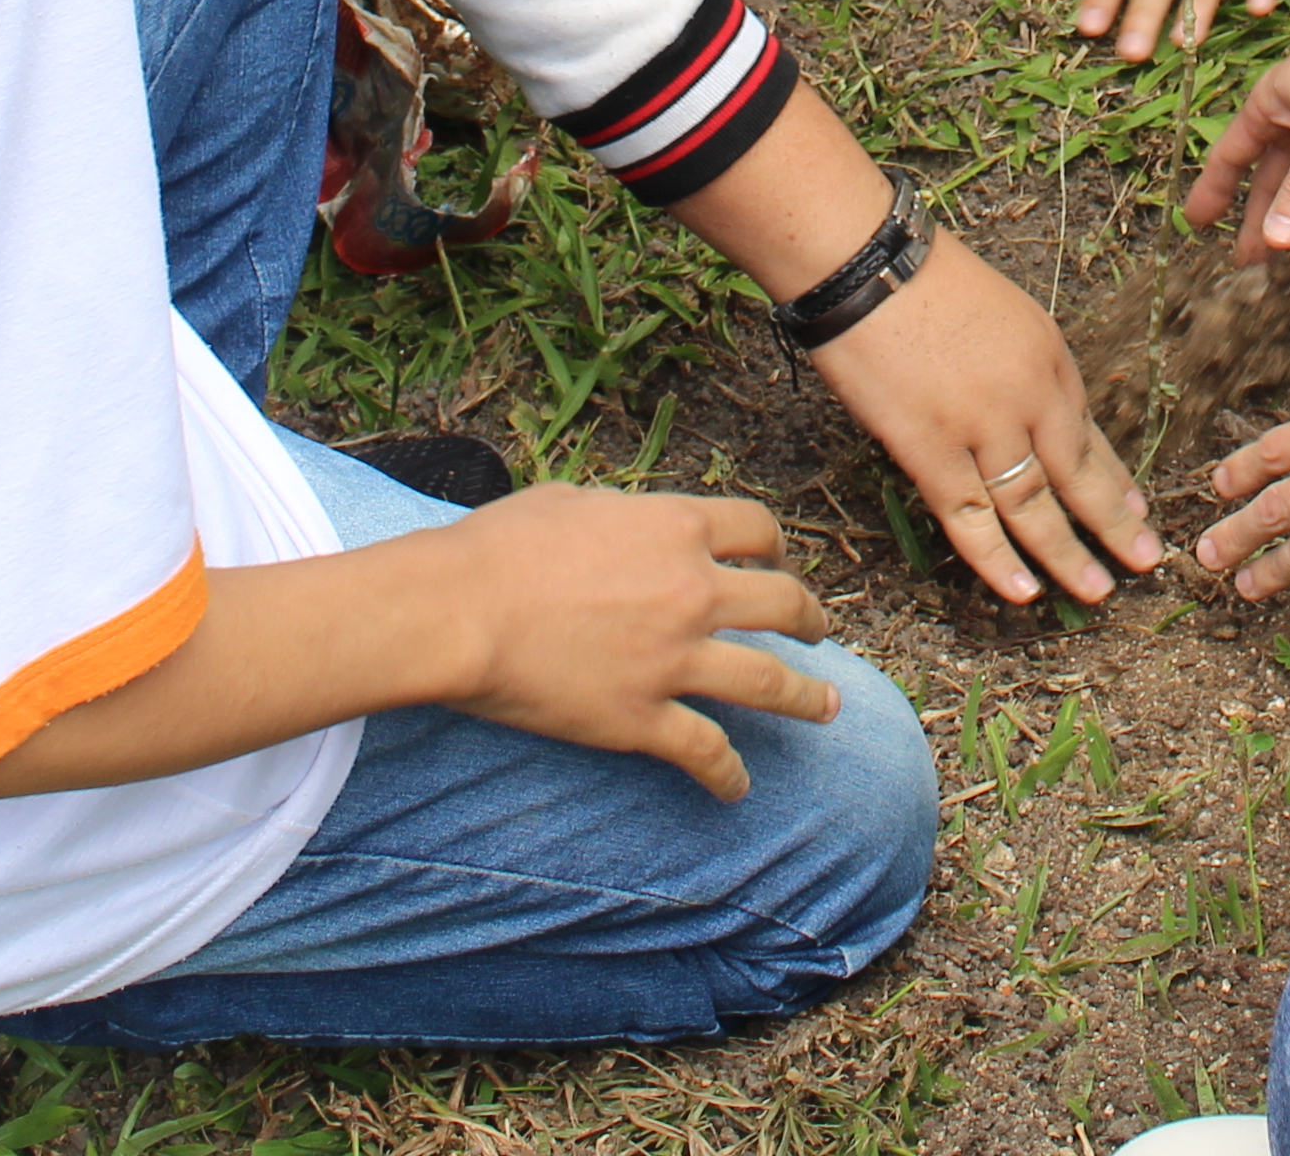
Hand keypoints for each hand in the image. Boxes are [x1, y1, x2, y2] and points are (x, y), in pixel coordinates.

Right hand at [417, 484, 841, 799]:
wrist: (461, 610)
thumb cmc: (499, 546)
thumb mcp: (569, 500)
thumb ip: (617, 512)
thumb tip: (623, 520)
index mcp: (676, 528)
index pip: (758, 529)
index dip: (777, 547)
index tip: (779, 562)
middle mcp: (693, 591)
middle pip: (783, 602)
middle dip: (810, 618)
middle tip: (818, 631)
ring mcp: (675, 659)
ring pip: (770, 683)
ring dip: (807, 697)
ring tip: (828, 707)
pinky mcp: (645, 718)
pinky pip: (707, 751)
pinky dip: (728, 774)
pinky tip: (738, 789)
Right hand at [805, 239, 1161, 604]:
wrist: (866, 264)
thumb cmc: (925, 281)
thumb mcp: (1006, 314)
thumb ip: (1026, 370)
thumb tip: (1037, 425)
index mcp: (1050, 358)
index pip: (1089, 433)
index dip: (1114, 478)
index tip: (1137, 511)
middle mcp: (1029, 396)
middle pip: (1078, 475)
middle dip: (1114, 524)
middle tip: (1144, 560)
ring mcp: (983, 427)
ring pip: (1034, 507)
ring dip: (1067, 554)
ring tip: (1095, 590)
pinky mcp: (931, 450)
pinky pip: (970, 516)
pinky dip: (997, 558)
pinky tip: (1023, 590)